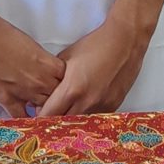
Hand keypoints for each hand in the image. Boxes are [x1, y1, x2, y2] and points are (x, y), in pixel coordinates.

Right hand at [0, 10, 66, 117]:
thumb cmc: (2, 34)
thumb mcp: (31, 45)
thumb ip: (41, 61)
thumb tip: (42, 70)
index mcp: (48, 64)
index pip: (67, 81)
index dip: (63, 85)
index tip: (59, 86)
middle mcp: (40, 80)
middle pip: (58, 97)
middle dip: (55, 99)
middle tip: (50, 100)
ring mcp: (25, 91)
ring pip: (43, 110)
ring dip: (41, 110)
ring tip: (39, 111)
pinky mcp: (7, 99)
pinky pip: (21, 117)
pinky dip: (24, 120)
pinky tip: (25, 120)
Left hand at [36, 10, 155, 116]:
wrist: (125, 41)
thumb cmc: (96, 45)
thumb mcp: (67, 57)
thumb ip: (55, 77)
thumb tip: (46, 89)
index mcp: (72, 89)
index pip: (49, 114)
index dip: (41, 115)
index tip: (39, 111)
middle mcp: (87, 101)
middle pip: (64, 123)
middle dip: (55, 119)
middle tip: (52, 112)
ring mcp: (102, 105)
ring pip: (81, 122)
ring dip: (73, 117)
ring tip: (69, 107)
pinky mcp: (114, 105)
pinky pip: (96, 117)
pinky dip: (88, 114)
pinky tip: (86, 104)